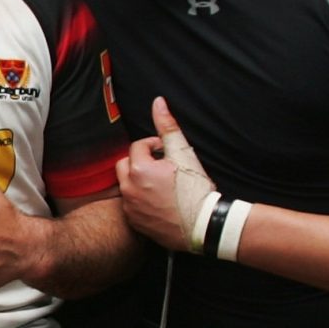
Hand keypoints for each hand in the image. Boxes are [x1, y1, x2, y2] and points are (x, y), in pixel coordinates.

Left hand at [114, 96, 216, 252]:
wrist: (203, 225)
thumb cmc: (195, 189)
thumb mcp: (183, 153)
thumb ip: (167, 127)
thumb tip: (158, 102)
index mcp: (138, 169)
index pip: (138, 146)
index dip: (153, 145)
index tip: (167, 151)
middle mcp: (128, 189)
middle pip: (126, 164)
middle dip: (140, 161)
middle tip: (161, 166)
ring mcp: (130, 208)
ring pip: (126, 185)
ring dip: (139, 180)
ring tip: (160, 183)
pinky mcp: (134, 223)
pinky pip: (131, 205)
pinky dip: (140, 199)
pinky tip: (159, 200)